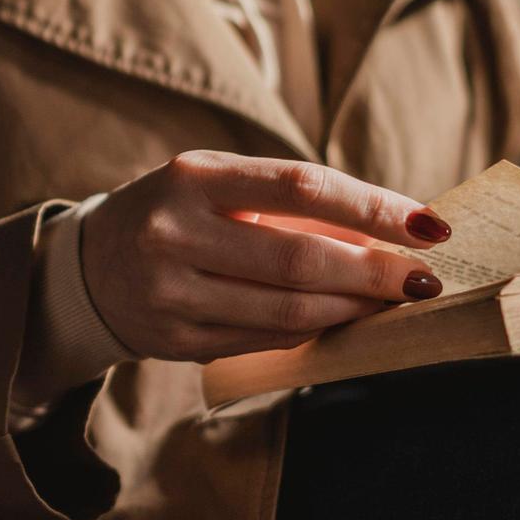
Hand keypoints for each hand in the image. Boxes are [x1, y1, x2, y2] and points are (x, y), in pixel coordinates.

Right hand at [81, 150, 452, 362]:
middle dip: (376, 271)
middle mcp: (178, 233)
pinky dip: (317, 330)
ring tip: (392, 300)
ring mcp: (173, 293)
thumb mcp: (220, 185)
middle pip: (301, 259)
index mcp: (195, 177)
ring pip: (288, 310)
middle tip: (425, 279)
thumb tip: (391, 231)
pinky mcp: (176, 341)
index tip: (429, 224)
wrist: (90, 267)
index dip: (374, 208)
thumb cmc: (179, 214)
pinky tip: (344, 319)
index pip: (303, 187)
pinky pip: (266, 340)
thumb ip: (293, 203)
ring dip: (354, 308)